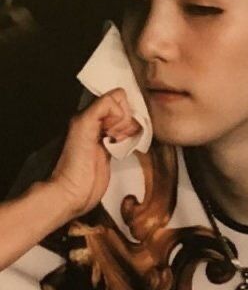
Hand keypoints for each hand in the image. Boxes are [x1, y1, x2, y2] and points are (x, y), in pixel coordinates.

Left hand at [49, 88, 140, 218]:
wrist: (73, 192)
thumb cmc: (74, 163)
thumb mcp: (83, 126)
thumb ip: (100, 108)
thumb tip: (120, 108)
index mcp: (89, 113)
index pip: (117, 97)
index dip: (121, 109)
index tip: (113, 125)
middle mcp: (98, 122)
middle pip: (126, 108)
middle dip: (126, 120)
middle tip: (115, 134)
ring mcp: (106, 135)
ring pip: (129, 121)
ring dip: (129, 129)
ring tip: (118, 141)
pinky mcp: (113, 149)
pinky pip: (129, 135)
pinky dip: (131, 138)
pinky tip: (122, 146)